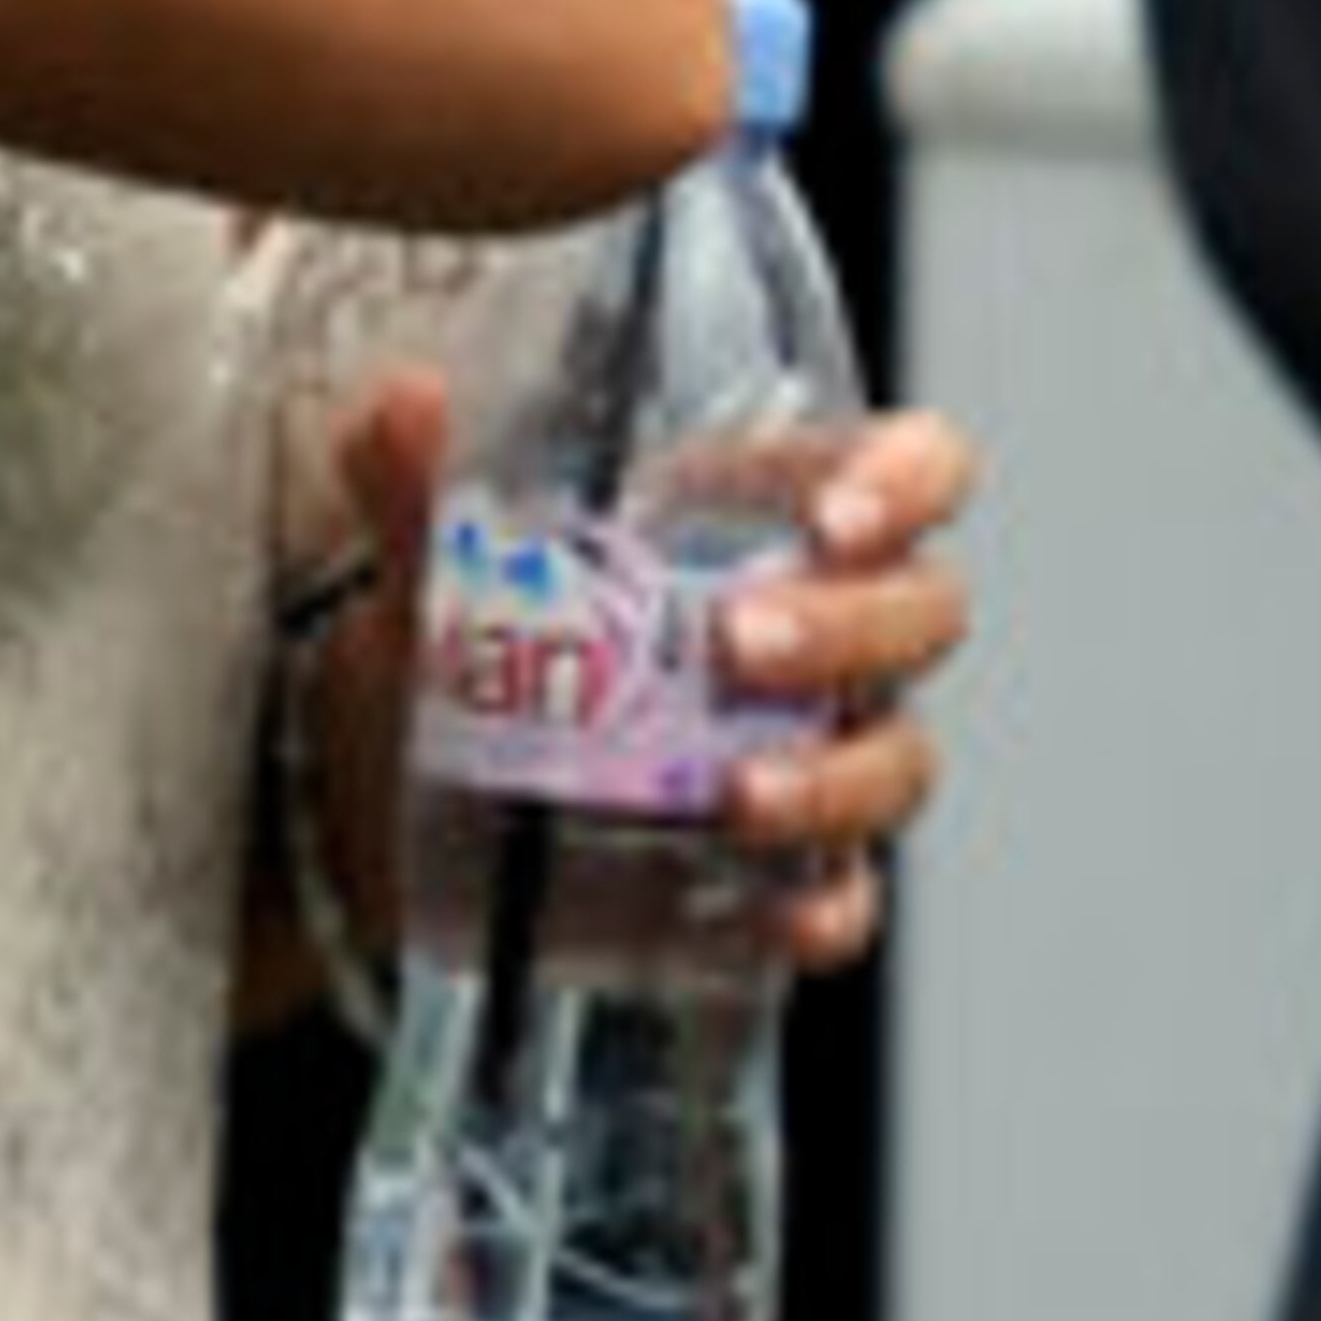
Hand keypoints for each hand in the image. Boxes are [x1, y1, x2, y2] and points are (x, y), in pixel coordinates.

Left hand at [296, 381, 975, 990]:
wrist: (402, 798)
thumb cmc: (477, 643)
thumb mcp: (434, 560)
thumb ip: (419, 480)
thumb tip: (406, 406)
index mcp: (773, 522)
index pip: (908, 470)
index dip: (905, 482)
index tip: (836, 516)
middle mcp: (820, 636)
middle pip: (918, 614)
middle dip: (847, 628)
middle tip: (739, 642)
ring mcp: (813, 756)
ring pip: (895, 760)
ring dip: (833, 777)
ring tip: (737, 793)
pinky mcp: (776, 874)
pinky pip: (843, 897)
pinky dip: (827, 908)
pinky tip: (779, 914)